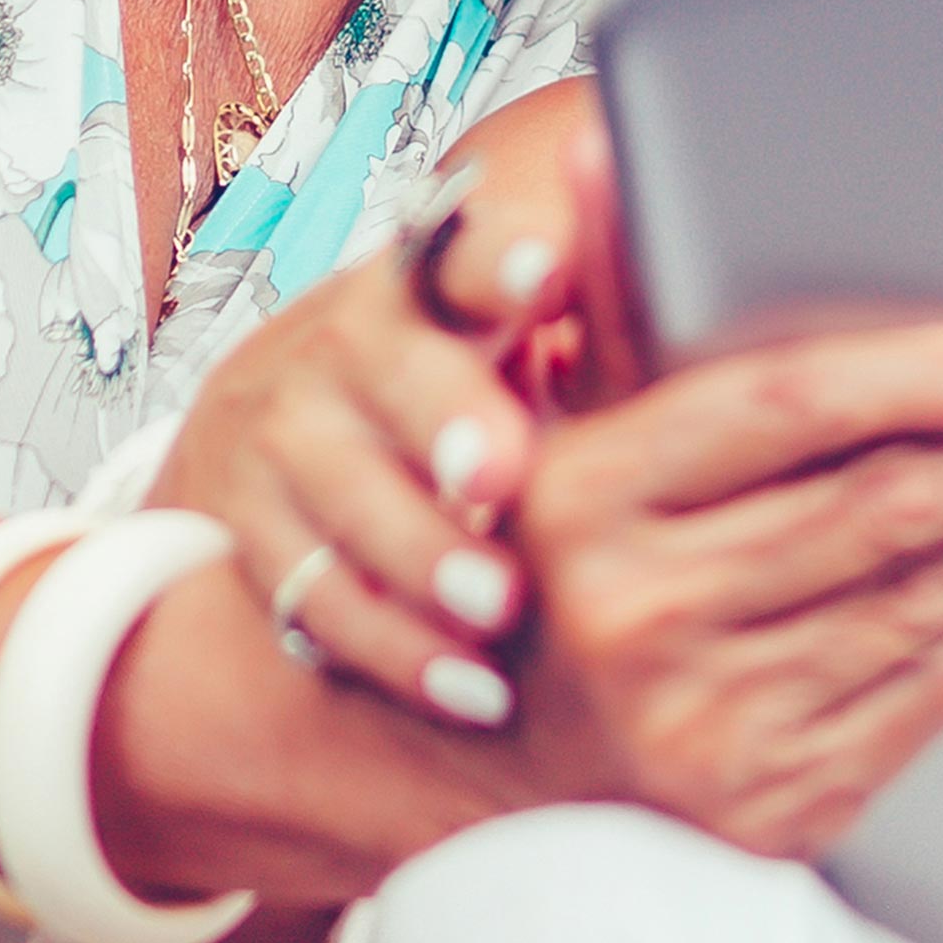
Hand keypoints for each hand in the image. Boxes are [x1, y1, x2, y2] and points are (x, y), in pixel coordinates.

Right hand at [150, 185, 580, 730]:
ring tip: (498, 611)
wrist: (285, 429)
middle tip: (505, 475)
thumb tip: (694, 255)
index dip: (497, 258)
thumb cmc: (459, 381)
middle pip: (390, 366)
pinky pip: (313, 594)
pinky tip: (472, 691)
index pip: (461, 251)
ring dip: (422, 555)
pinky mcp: (248, 524)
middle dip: (445, 416)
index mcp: (433, 282)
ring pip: (343, 492)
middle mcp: (348, 344)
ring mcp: (286, 434)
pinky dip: (394, 648)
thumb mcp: (513, 335)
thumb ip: (603, 310)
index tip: (547, 268)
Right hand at [512, 326, 942, 858]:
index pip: (787, 409)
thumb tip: (604, 145)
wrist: (504, 779)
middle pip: (884, 508)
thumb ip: (611, 295)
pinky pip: (929, 700)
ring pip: (925, 602)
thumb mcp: (562, 433)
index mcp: (584, 493)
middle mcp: (638, 610)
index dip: (926, 379)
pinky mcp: (769, 803)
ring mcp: (707, 718)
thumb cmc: (556, 575)